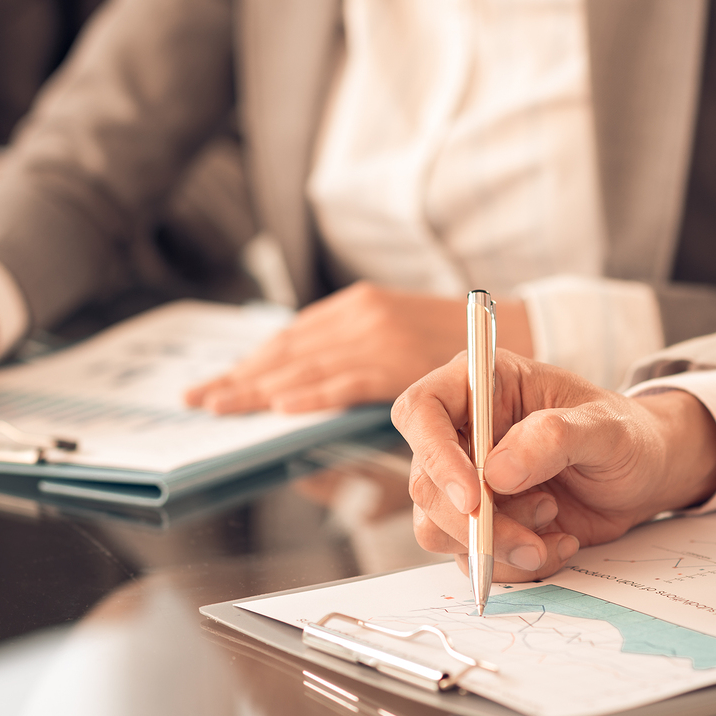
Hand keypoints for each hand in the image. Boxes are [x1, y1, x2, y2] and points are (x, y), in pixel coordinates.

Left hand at [183, 281, 532, 414]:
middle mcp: (359, 315)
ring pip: (304, 365)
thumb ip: (356, 361)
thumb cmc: (455, 348)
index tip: (214, 383)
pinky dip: (311, 394)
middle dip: (238, 377)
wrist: (518, 329)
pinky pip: (345, 381)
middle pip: (286, 351)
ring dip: (256, 388)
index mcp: (355, 308)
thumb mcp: (397, 341)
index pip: (289, 338)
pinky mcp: (398, 359)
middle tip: (197, 400)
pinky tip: (279, 407)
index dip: (250, 363)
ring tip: (219, 406)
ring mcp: (377, 335)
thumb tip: (306, 394)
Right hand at [393, 350, 715, 580]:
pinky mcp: (482, 524)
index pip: (421, 411)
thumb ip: (554, 438)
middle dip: (474, 523)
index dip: (434, 455)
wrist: (647, 476)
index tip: (474, 497)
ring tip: (553, 526)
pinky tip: (560, 542)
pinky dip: (515, 564)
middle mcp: (464, 434)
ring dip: (496, 546)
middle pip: (424, 484)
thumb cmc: (626, 436)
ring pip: (438, 528)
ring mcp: (468, 483)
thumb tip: (497, 472)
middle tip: (530, 538)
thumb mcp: (606, 428)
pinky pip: (470, 557)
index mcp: (482, 386)